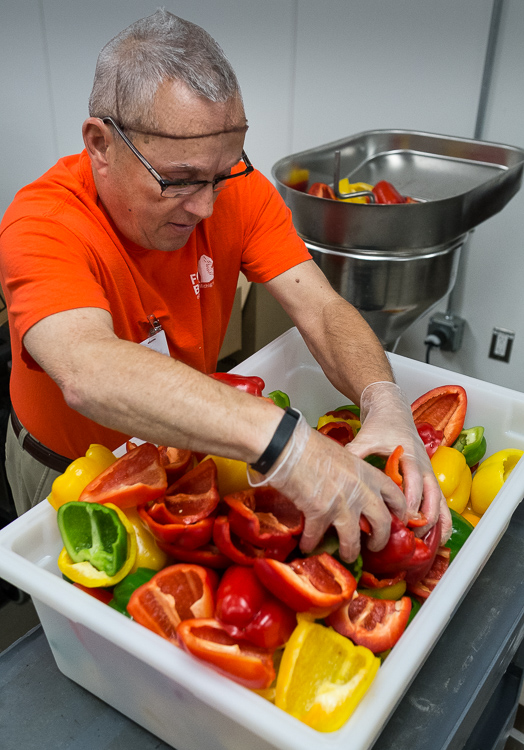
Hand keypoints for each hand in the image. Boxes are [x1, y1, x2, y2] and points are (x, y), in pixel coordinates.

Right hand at [248, 413, 406, 561]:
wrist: (289, 445)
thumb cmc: (312, 446)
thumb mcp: (344, 458)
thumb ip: (355, 476)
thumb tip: (355, 491)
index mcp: (369, 474)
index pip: (396, 497)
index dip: (400, 513)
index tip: (398, 522)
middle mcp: (361, 491)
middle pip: (382, 524)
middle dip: (380, 540)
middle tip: (374, 545)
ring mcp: (342, 504)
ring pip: (353, 540)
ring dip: (350, 552)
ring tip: (346, 555)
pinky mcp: (320, 513)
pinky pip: (317, 537)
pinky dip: (310, 544)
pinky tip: (306, 546)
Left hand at [346, 381, 450, 542]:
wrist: (393, 411)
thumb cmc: (381, 426)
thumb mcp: (366, 438)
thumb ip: (355, 453)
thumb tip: (341, 471)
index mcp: (409, 456)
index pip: (413, 485)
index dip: (408, 505)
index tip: (400, 521)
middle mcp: (423, 466)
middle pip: (432, 496)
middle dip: (423, 518)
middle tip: (409, 536)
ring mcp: (429, 473)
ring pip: (440, 501)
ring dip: (435, 522)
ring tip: (425, 543)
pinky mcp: (429, 478)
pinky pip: (441, 501)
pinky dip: (441, 519)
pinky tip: (437, 536)